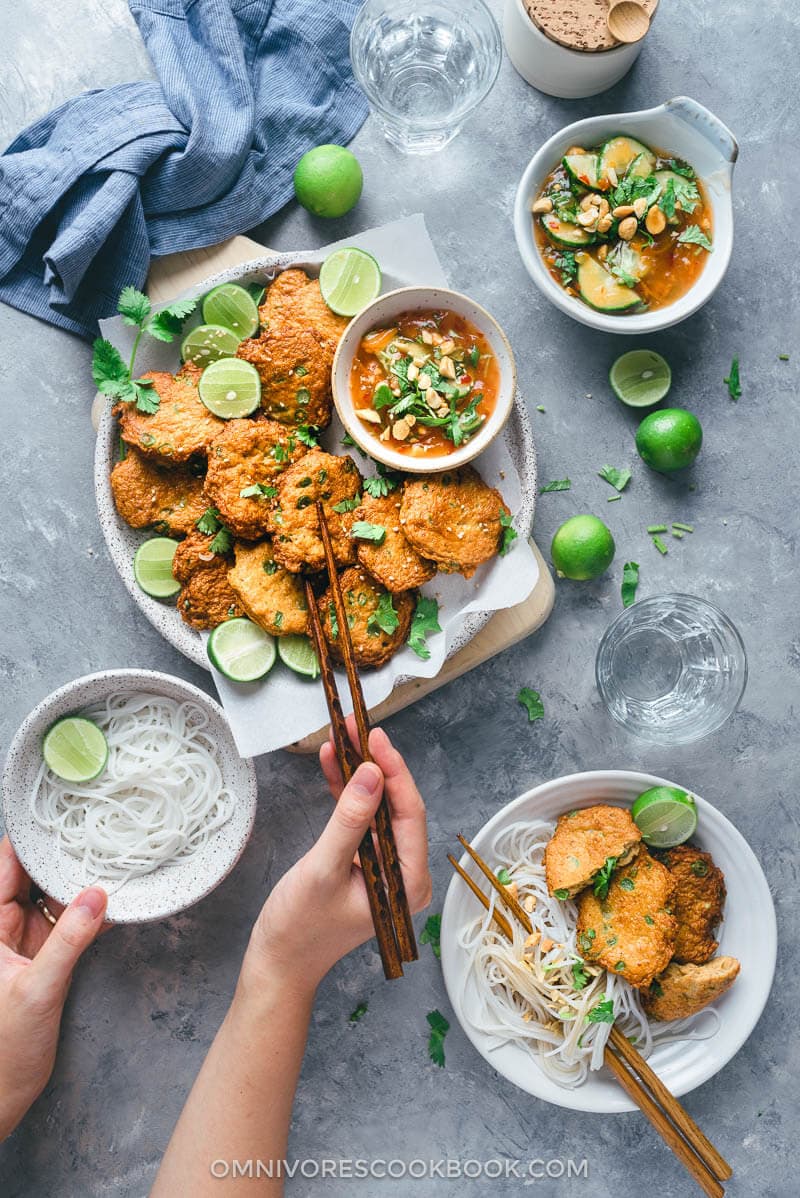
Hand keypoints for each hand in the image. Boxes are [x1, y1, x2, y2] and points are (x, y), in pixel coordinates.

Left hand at [0, 837, 106, 1139]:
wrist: (1, 1098)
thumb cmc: (2, 1051)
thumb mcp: (37, 991)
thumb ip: (69, 942)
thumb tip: (96, 897)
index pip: (5, 866)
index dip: (31, 840)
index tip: (61, 816)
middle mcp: (3, 928)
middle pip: (33, 876)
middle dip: (63, 855)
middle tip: (97, 829)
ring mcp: (25, 943)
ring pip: (55, 898)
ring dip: (81, 883)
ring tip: (113, 858)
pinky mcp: (46, 959)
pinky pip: (71, 925)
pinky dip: (92, 913)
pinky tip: (117, 901)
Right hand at [243, 725, 430, 995]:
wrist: (277, 963)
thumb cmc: (300, 929)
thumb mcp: (324, 869)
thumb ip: (350, 821)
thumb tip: (371, 775)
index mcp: (408, 883)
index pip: (410, 814)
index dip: (394, 772)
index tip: (376, 738)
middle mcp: (403, 874)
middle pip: (396, 806)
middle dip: (376, 765)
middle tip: (357, 727)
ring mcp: (384, 868)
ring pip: (377, 807)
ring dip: (359, 773)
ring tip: (342, 735)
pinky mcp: (363, 863)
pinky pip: (360, 819)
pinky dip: (346, 791)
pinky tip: (332, 761)